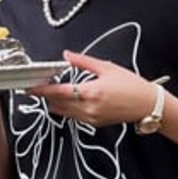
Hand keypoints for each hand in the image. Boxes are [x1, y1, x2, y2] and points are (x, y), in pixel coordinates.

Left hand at [32, 51, 165, 126]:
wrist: (147, 105)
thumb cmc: (132, 86)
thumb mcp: (107, 68)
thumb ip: (84, 62)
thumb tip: (67, 55)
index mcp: (91, 92)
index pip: (59, 92)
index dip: (42, 90)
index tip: (30, 87)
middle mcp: (89, 108)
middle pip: (58, 103)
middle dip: (47, 95)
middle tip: (38, 86)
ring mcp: (91, 118)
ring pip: (64, 111)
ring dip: (55, 102)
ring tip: (50, 92)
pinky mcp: (94, 123)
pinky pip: (74, 116)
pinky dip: (67, 108)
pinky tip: (66, 100)